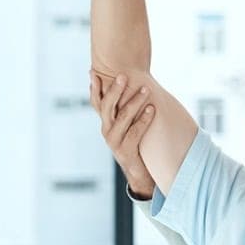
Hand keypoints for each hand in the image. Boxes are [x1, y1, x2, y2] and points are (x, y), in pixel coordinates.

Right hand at [89, 72, 155, 199]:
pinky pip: (135, 132)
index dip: (94, 88)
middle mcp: (106, 130)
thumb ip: (126, 109)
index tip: (93, 72)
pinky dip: (144, 119)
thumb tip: (135, 85)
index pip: (96, 103)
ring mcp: (114, 141)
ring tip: (146, 89)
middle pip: (107, 106)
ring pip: (122, 117)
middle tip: (123, 75)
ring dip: (134, 101)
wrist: (139, 172)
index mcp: (105, 123)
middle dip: (115, 90)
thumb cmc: (136, 143)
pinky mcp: (125, 150)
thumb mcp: (128, 125)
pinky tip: (151, 109)